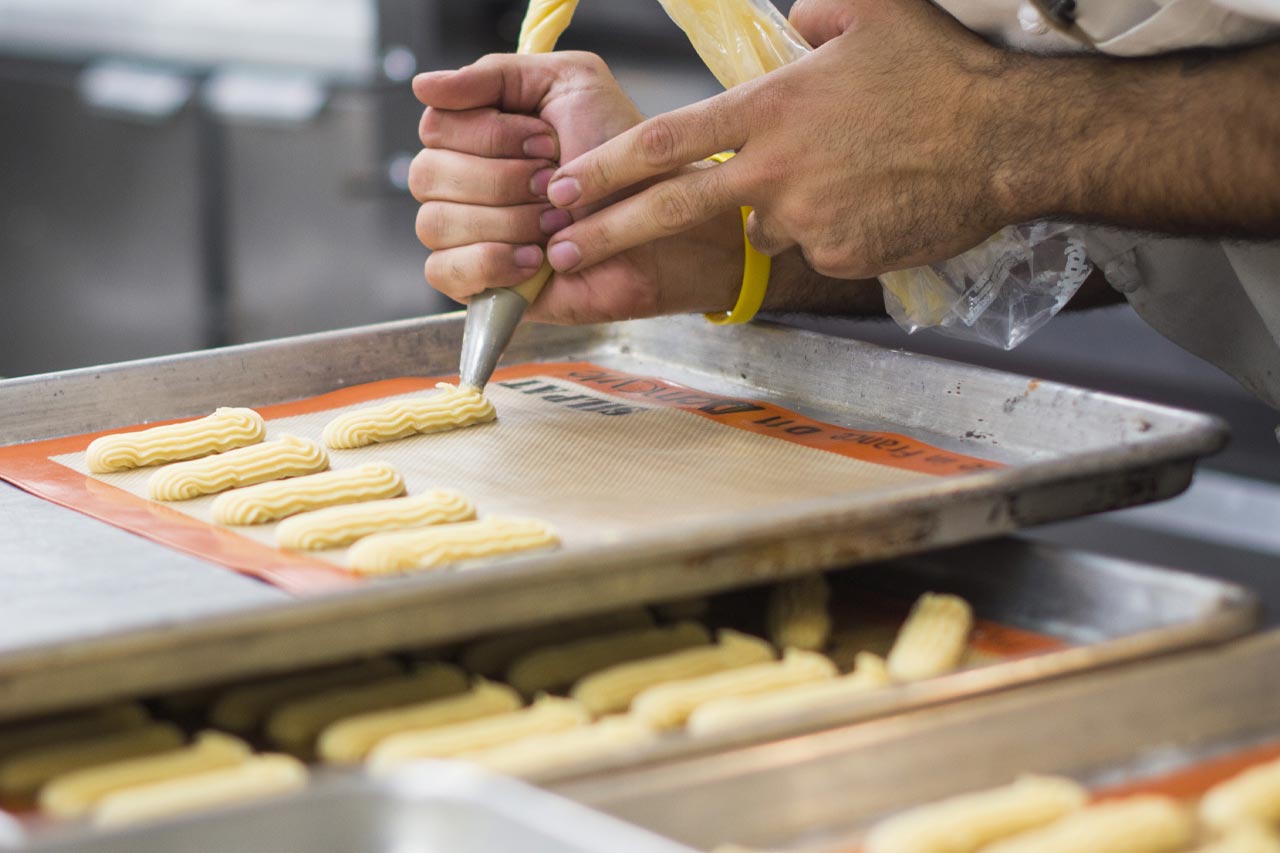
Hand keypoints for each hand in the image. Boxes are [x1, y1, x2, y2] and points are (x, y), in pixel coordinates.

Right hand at [410, 52, 741, 322]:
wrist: (664, 227)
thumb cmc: (627, 161)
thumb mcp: (570, 85)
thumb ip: (496, 75)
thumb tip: (423, 86)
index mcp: (479, 137)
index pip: (436, 127)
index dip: (489, 134)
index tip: (547, 143)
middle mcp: (467, 184)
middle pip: (426, 174)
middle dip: (501, 178)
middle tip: (554, 185)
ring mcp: (471, 235)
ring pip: (435, 222)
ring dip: (505, 219)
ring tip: (556, 223)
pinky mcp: (484, 284)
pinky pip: (443, 273)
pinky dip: (487, 262)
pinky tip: (534, 259)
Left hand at [540, 0, 1020, 280]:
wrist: (1006, 140)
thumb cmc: (940, 72)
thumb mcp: (870, 13)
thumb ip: (810, 15)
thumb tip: (788, 22)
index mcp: (769, 109)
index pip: (665, 141)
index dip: (605, 168)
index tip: (562, 186)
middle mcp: (774, 169)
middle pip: (671, 208)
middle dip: (608, 232)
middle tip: (562, 248)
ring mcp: (805, 218)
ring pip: (762, 225)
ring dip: (775, 211)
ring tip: (839, 179)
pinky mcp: (838, 254)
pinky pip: (814, 245)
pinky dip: (828, 228)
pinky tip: (872, 201)